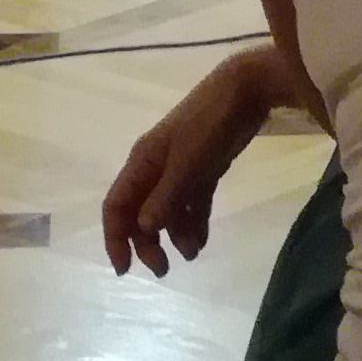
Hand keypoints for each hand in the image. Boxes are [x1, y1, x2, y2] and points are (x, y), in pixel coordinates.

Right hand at [103, 57, 275, 276]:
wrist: (245, 91)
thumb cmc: (208, 124)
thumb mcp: (186, 163)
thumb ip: (165, 197)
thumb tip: (143, 228)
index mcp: (142, 163)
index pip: (117, 206)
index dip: (115, 238)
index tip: (125, 269)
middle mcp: (156, 168)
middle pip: (141, 214)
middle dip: (148, 243)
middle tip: (164, 269)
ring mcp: (180, 169)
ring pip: (169, 211)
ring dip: (176, 235)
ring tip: (193, 253)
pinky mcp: (203, 169)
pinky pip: (192, 202)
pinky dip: (195, 222)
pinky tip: (203, 241)